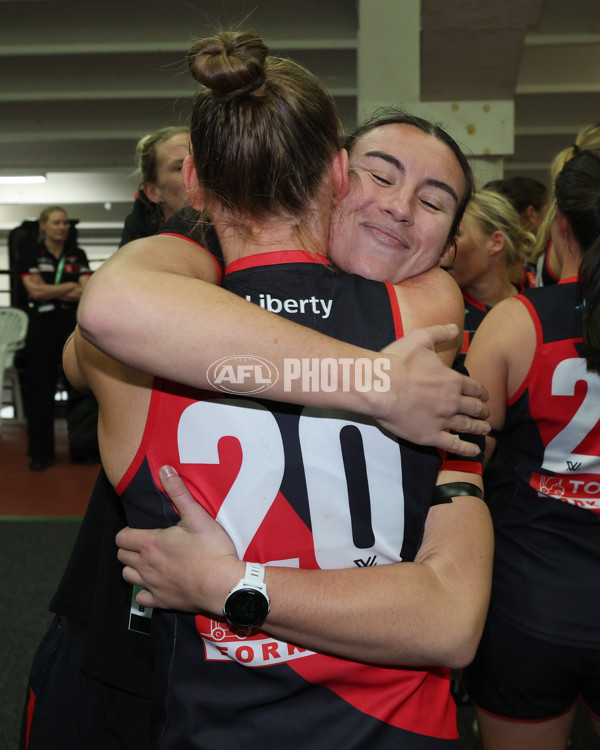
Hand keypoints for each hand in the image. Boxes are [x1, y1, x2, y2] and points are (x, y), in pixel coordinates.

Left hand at [116, 465, 242, 610]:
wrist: (223, 584)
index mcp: (150, 543)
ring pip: (128, 576)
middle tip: (146, 543)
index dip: (128, 532)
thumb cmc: (211, 549)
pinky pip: (141, 599)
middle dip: (129, 548)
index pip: (121, 537)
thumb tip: (164, 469)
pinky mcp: (162, 601)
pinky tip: (156, 584)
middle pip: (122, 556)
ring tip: (148, 562)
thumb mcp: (196, 516)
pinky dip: (144, 591)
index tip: (141, 530)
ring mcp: (152, 585)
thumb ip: (178, 492)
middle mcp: (145, 565)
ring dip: (134, 568)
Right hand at [375, 324, 489, 456]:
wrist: (380, 386)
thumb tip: (455, 327)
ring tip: (485, 431)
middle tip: (485, 414)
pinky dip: (466, 449)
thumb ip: (440, 332)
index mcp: (452, 380)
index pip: (475, 388)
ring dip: (479, 429)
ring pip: (468, 426)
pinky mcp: (430, 435)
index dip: (481, 393)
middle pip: (475, 408)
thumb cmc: (397, 362)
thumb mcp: (420, 338)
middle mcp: (452, 401)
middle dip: (482, 411)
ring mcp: (443, 420)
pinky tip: (474, 451)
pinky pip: (453, 445)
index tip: (483, 397)